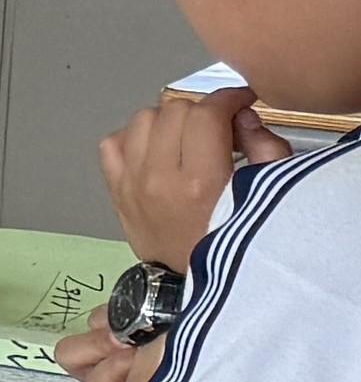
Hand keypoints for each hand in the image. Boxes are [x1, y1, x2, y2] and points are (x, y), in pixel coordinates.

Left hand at [102, 83, 287, 270]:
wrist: (197, 282)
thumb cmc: (238, 239)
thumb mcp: (268, 194)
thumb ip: (263, 148)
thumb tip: (241, 115)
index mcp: (201, 181)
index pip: (206, 113)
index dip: (229, 98)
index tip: (242, 101)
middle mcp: (159, 179)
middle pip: (174, 110)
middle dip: (203, 111)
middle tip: (221, 127)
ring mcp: (131, 184)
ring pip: (141, 119)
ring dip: (168, 120)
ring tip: (188, 138)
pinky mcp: (115, 192)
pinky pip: (112, 144)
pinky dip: (132, 138)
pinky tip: (157, 151)